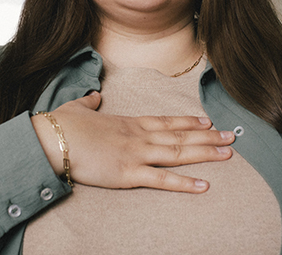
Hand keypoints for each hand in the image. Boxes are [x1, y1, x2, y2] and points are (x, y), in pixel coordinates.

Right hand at [32, 91, 233, 193]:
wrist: (50, 139)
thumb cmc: (60, 126)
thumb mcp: (77, 109)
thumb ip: (89, 103)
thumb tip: (94, 97)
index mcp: (127, 122)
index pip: (165, 121)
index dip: (188, 121)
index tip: (207, 120)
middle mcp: (138, 136)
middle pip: (180, 135)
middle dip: (208, 137)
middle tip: (232, 137)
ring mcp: (135, 154)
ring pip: (178, 153)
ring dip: (205, 153)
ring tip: (228, 154)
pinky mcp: (128, 173)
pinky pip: (162, 180)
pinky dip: (184, 183)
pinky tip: (204, 185)